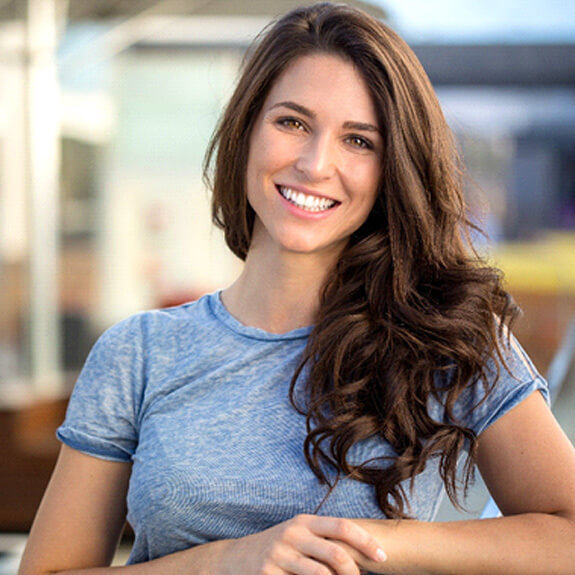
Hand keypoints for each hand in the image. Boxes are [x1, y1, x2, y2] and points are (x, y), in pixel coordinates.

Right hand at [216, 514, 386, 574]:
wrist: (236, 559)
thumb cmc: (278, 548)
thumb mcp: (298, 535)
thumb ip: (324, 539)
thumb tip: (362, 554)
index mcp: (304, 522)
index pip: (342, 527)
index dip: (366, 541)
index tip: (383, 557)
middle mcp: (293, 534)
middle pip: (335, 553)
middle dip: (354, 572)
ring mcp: (280, 554)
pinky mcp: (268, 574)